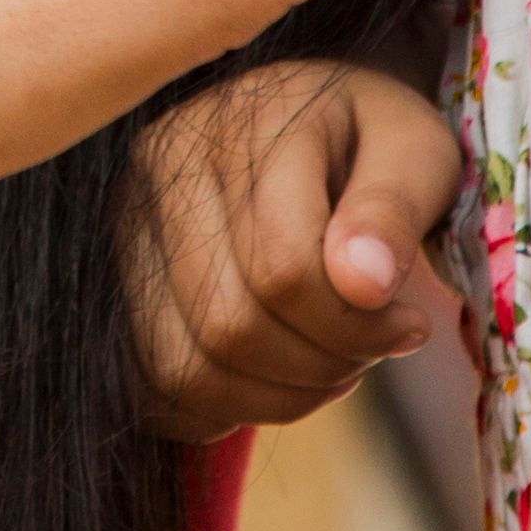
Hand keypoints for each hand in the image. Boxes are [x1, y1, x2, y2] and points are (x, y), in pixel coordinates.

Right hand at [128, 58, 460, 439]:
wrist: (312, 128)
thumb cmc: (373, 142)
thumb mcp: (416, 148)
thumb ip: (395, 208)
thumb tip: (364, 283)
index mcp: (237, 123)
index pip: (284, 271)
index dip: (357, 327)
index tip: (410, 325)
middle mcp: (158, 168)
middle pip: (229, 327)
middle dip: (321, 366)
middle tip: (373, 349)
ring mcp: (123, 228)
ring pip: (187, 370)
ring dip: (278, 397)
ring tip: (331, 361)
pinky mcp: (115, 285)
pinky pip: (156, 391)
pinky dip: (226, 408)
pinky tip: (278, 374)